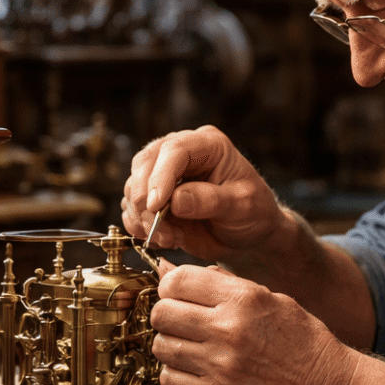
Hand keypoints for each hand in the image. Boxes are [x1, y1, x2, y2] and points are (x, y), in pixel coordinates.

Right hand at [122, 126, 289, 263]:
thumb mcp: (242, 205)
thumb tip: (176, 200)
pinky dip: (139, 226)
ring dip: (143, 217)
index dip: (160, 176)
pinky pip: (131, 208)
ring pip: (134, 187)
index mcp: (208, 145)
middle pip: (145, 163)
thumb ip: (211, 200)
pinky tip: (164, 239)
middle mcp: (181, 154)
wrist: (248, 236)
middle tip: (156, 227)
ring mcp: (164, 175)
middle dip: (145, 198)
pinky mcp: (154, 198)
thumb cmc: (253, 213)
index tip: (156, 205)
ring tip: (169, 237)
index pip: (174, 150)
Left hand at [148, 263, 358, 384]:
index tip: (177, 294)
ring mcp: (221, 367)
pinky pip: (171, 380)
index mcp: (244, 299)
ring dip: (171, 345)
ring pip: (162, 347)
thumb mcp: (270, 298)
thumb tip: (169, 269)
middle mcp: (229, 330)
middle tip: (181, 321)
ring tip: (190, 346)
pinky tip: (194, 370)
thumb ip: (220, 283)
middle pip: (162, 314)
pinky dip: (176, 374)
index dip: (170, 286)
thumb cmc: (301, 341)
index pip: (177, 281)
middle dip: (166, 314)